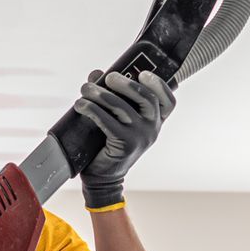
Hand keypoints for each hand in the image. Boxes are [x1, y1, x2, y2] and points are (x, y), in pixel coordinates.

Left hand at [73, 70, 174, 207]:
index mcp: (156, 121)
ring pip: (122, 107)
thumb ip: (111, 94)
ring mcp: (141, 137)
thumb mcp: (116, 118)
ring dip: (100, 94)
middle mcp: (153, 128)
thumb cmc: (108, 143)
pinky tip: (80, 105)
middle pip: (146, 98)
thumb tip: (96, 73)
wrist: (103, 177)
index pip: (168, 101)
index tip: (143, 73)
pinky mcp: (126, 144)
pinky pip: (108, 121)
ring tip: (85, 89)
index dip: (159, 84)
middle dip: (125, 83)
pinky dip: (92, 109)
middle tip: (108, 77)